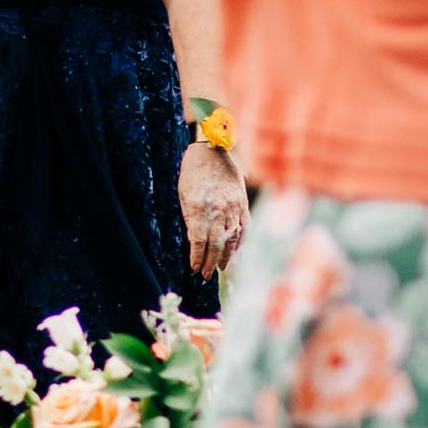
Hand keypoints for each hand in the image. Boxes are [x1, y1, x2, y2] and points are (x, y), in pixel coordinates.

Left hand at [178, 143, 248, 276]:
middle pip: (216, 243)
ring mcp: (233, 206)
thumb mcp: (183, 196)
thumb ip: (190, 219)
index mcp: (199, 207)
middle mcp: (218, 209)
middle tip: (206, 275)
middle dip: (210, 262)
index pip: (199, 241)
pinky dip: (240, 242)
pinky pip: (244, 228)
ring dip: (226, 256)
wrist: (211, 151)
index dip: (197, 258)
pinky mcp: (242, 203)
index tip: (194, 269)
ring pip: (232, 238)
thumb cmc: (192, 173)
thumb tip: (194, 243)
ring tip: (220, 268)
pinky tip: (235, 252)